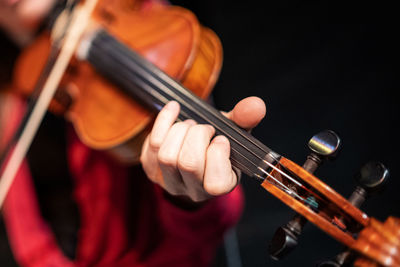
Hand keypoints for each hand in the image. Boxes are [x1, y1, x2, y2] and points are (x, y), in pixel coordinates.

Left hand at [140, 96, 265, 201]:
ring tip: (190, 124)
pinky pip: (151, 145)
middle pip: (188, 164)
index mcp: (220, 186)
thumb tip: (256, 105)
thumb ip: (246, 120)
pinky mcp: (151, 168)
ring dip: (180, 130)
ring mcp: (169, 181)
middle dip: (198, 135)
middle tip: (205, 128)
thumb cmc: (219, 145)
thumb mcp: (236, 134)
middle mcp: (193, 190)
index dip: (218, 153)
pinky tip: (174, 109)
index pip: (215, 182)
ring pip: (167, 156)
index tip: (221, 139)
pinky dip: (163, 121)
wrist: (196, 155)